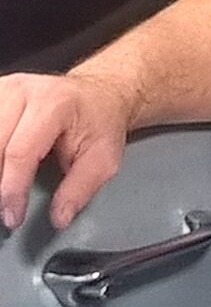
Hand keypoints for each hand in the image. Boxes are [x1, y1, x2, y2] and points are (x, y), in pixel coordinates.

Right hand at [0, 71, 132, 231]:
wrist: (99, 95)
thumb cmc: (100, 123)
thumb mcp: (104, 157)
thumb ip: (81, 188)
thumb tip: (59, 217)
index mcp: (55, 102)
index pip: (20, 152)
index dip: (12, 190)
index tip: (12, 217)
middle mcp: (26, 90)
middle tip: (5, 207)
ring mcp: (7, 89)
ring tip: (5, 190)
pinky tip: (1, 164)